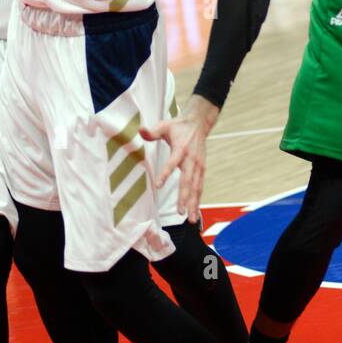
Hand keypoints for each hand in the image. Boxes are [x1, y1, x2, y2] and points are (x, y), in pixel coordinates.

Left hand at [141, 96, 218, 222]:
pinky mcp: (202, 169)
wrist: (200, 123)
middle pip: (188, 181)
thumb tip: (140, 130)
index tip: (158, 186)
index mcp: (181, 149)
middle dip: (185, 197)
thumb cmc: (179, 126)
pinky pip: (200, 186)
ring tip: (191, 219)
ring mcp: (199, 165)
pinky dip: (198, 199)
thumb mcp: (165, 125)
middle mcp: (192, 159)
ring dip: (194, 203)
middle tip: (180, 212)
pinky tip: (195, 212)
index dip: (165, 174)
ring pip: (196, 187)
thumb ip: (152, 131)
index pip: (172, 163)